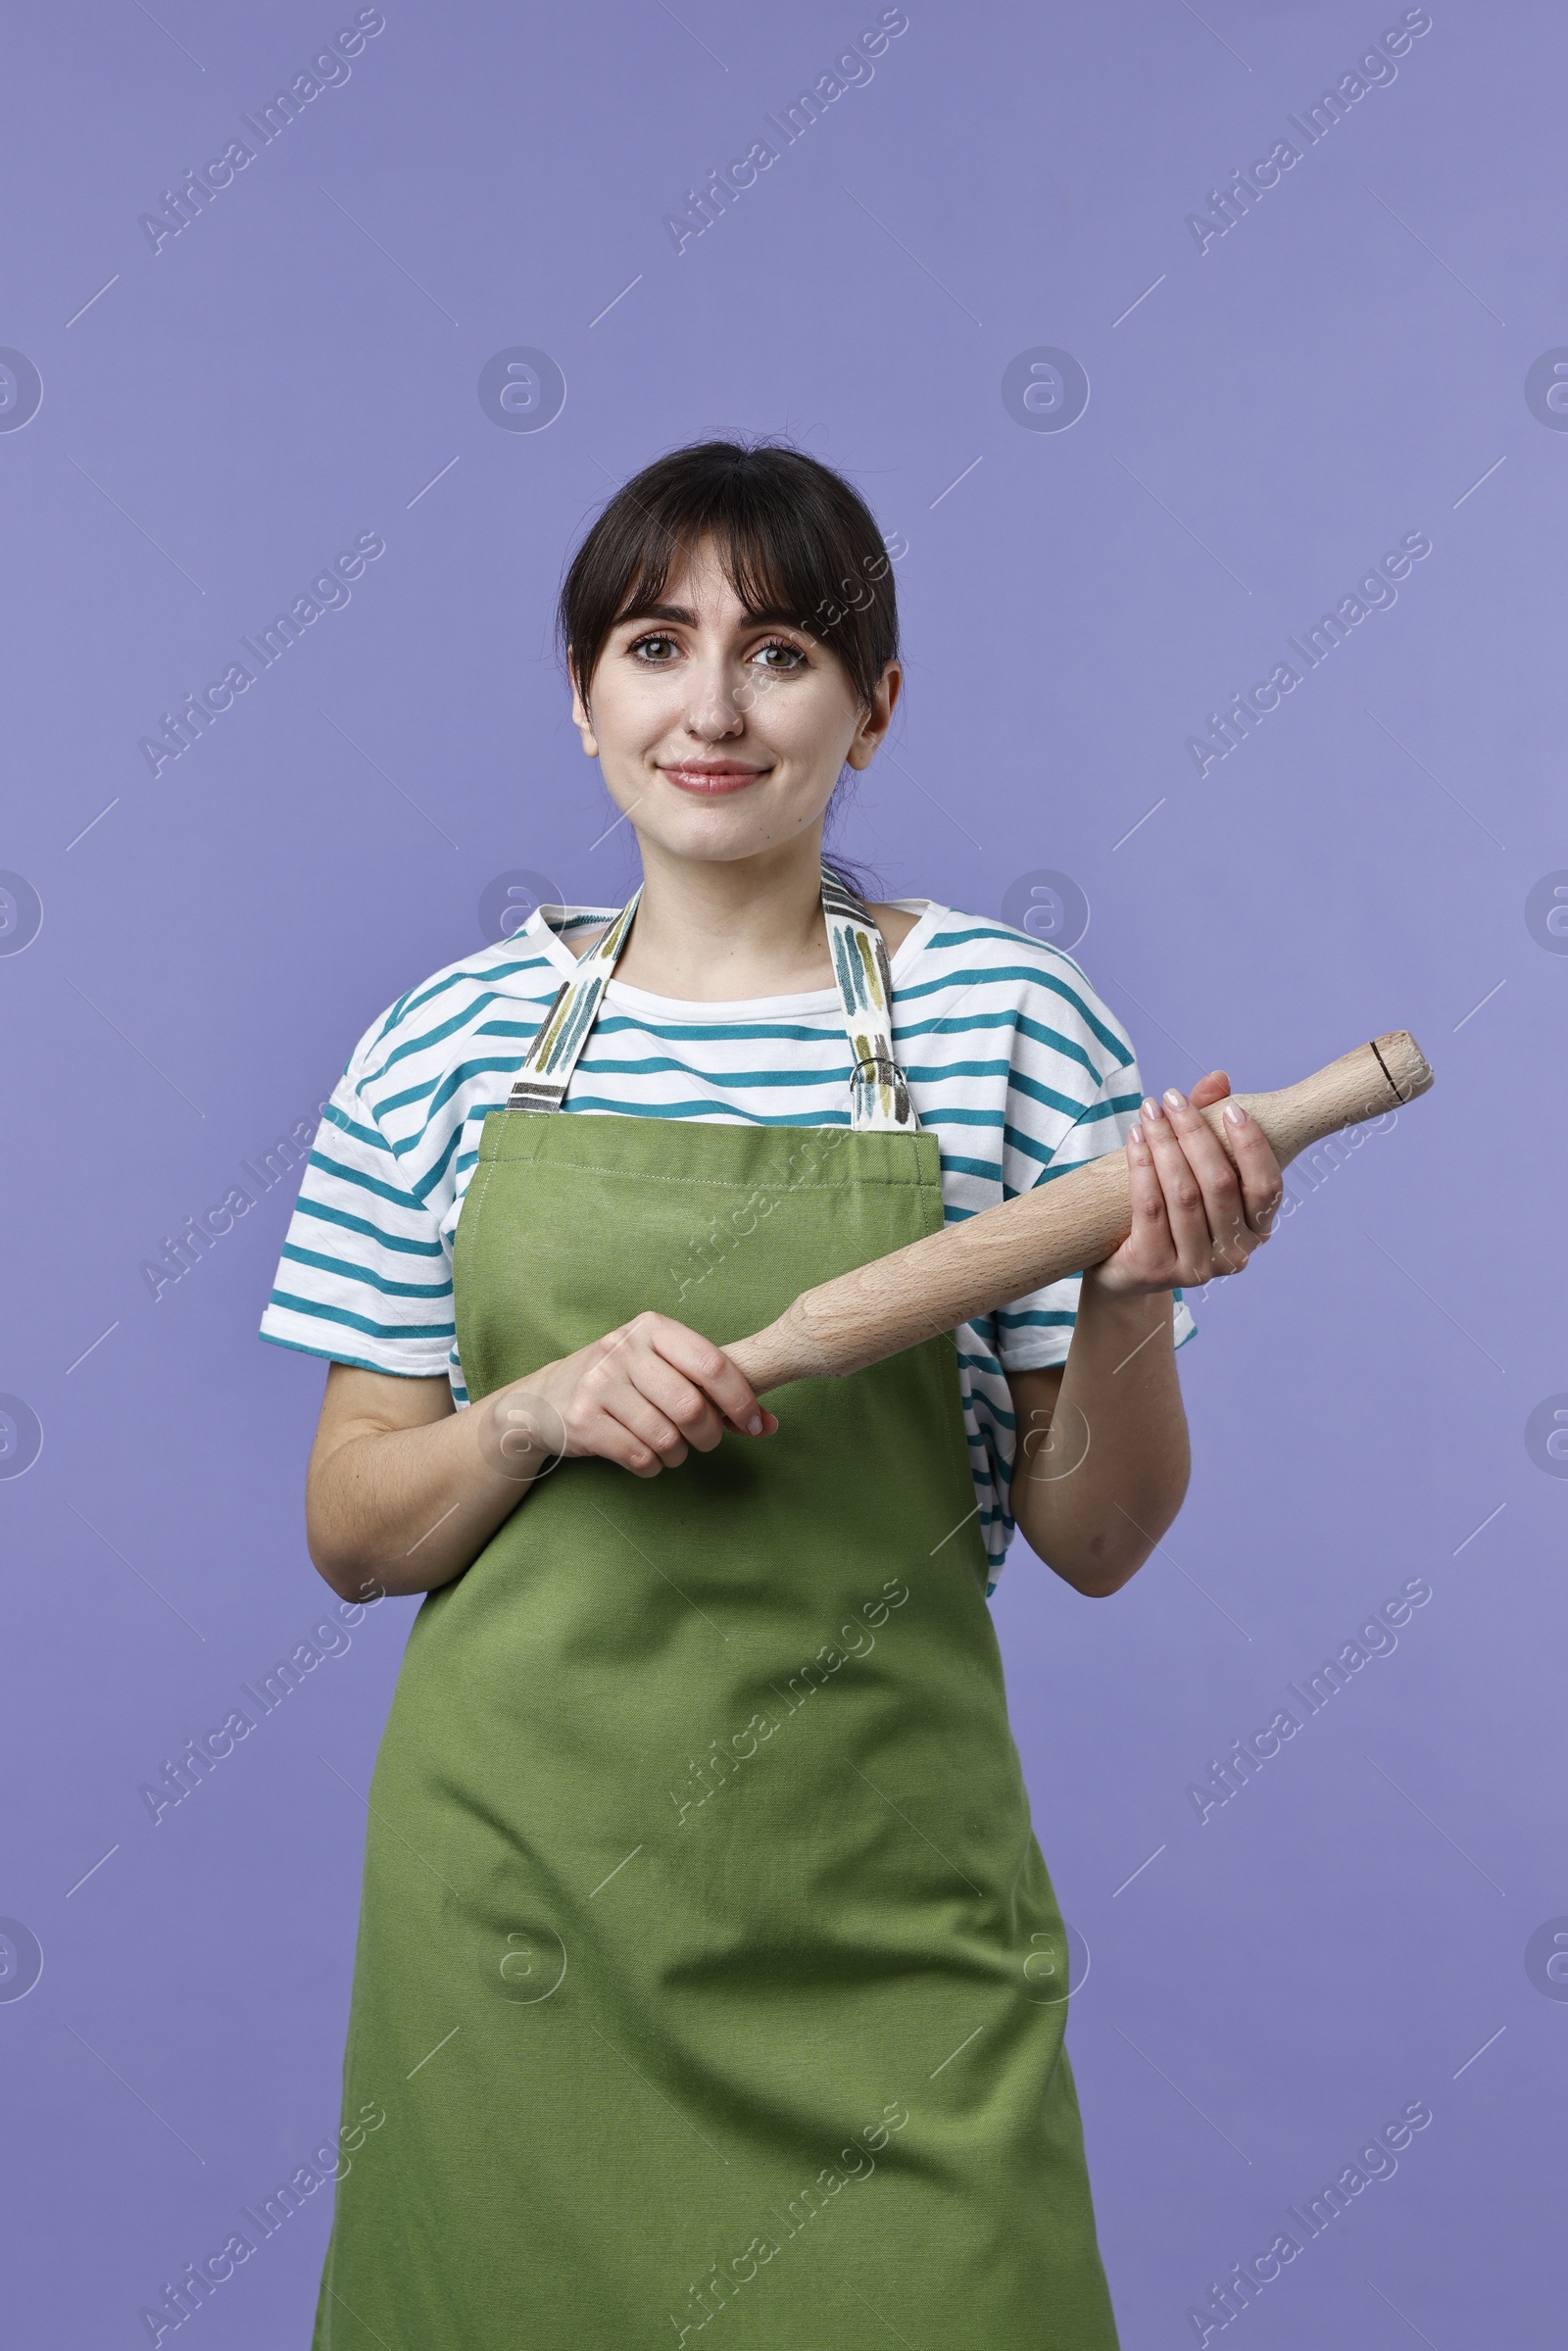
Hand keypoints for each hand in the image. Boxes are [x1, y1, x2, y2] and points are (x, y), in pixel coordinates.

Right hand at [526, 1311, 777, 1478]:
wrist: (545, 1399)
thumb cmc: (621, 1382)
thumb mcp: (662, 1369)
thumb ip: (713, 1391)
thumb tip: (768, 1424)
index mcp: (651, 1328)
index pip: (712, 1364)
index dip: (741, 1399)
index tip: (754, 1423)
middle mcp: (623, 1349)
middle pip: (691, 1406)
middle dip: (709, 1434)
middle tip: (707, 1441)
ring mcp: (598, 1383)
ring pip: (666, 1437)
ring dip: (678, 1454)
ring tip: (670, 1448)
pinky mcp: (582, 1419)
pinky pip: (639, 1457)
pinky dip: (652, 1466)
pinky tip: (644, 1456)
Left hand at [1087, 1070, 1282, 1299]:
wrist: (1125, 1270)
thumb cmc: (1171, 1212)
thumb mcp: (1195, 1170)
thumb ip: (1211, 1126)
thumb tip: (1218, 1079)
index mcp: (1256, 1230)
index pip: (1267, 1187)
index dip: (1252, 1146)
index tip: (1231, 1108)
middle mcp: (1235, 1254)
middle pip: (1219, 1183)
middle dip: (1194, 1133)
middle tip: (1171, 1098)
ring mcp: (1197, 1268)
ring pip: (1183, 1193)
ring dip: (1164, 1143)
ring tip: (1149, 1110)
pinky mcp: (1157, 1270)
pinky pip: (1150, 1208)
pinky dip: (1142, 1166)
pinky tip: (1135, 1138)